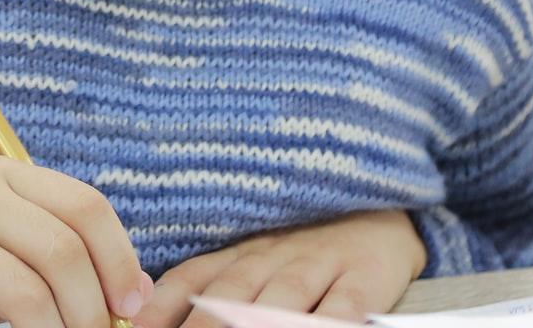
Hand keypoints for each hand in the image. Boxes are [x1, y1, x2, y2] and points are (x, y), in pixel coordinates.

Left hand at [135, 210, 425, 326]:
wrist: (384, 217)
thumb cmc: (305, 254)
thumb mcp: (253, 264)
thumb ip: (208, 289)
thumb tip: (148, 319)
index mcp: (239, 254)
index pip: (191, 279)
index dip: (162, 307)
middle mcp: (272, 257)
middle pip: (229, 296)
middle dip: (202, 326)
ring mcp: (318, 264)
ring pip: (280, 299)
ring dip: (254, 326)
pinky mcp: (364, 276)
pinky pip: (343, 305)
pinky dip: (326, 321)